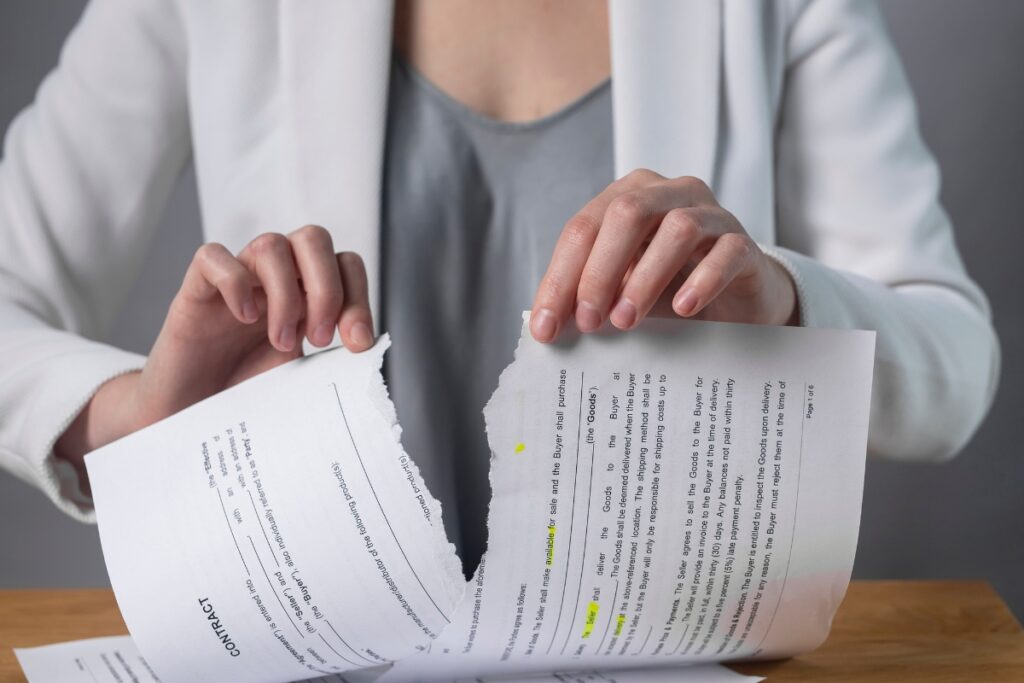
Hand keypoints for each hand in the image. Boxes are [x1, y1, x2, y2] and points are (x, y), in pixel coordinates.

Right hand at [56, 226, 373, 487]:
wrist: (188, 420)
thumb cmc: (244, 394)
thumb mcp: (300, 376)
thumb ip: (331, 356)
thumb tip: (368, 346)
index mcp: (306, 295)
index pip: (345, 264)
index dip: (358, 297)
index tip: (356, 345)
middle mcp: (274, 280)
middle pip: (313, 238)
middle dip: (327, 288)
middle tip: (319, 339)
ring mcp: (236, 282)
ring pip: (270, 243)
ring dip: (286, 293)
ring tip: (280, 341)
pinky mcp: (196, 291)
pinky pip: (212, 255)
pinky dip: (234, 280)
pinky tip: (243, 316)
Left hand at [529, 169, 797, 341]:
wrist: (736, 300)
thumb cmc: (669, 289)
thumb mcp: (622, 290)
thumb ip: (590, 298)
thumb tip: (549, 327)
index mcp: (628, 197)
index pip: (583, 228)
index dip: (561, 277)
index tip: (546, 327)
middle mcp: (668, 194)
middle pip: (627, 213)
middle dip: (600, 270)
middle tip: (588, 321)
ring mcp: (711, 214)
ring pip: (677, 228)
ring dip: (645, 277)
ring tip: (626, 320)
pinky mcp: (743, 242)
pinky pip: (727, 251)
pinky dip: (702, 280)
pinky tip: (682, 309)